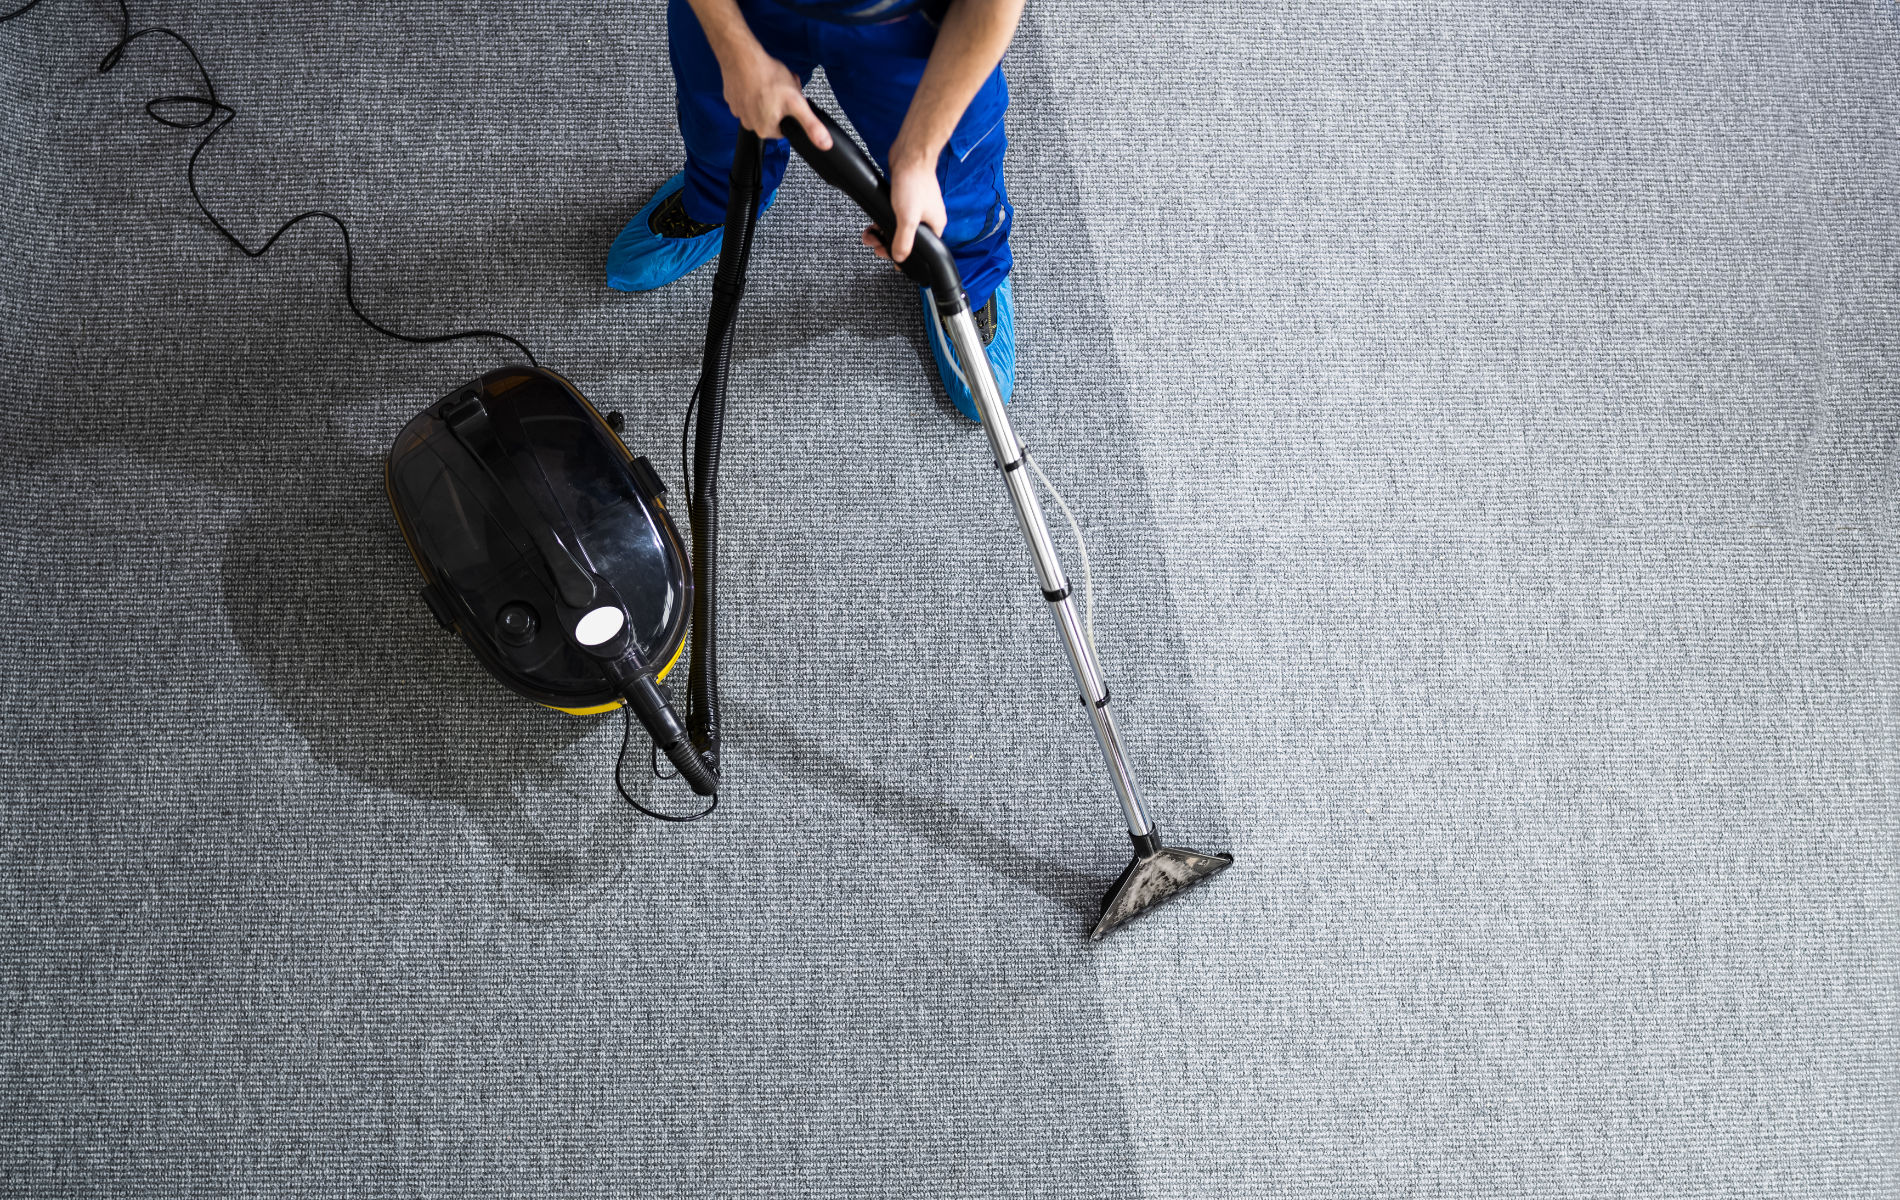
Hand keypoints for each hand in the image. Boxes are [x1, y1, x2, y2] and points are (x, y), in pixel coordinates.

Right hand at [719, 44, 830, 150]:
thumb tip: (824, 143)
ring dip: (768, 96)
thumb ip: (811, 125)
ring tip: (769, 83)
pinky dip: (754, 90)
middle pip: (773, 117)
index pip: (784, 128)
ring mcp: (738, 111)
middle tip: (780, 90)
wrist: (742, 57)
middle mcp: (749, 124)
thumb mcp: (797, 102)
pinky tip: (758, 80)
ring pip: (761, 107)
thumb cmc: (767, 77)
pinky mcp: (732, 99)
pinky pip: (748, 98)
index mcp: (764, 130)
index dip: (791, 113)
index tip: (789, 101)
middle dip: (780, 104)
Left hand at [861, 142, 944, 268]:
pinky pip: (894, 216)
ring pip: (898, 228)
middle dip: (888, 245)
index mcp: (935, 226)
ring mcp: (917, 208)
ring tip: (870, 236)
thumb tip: (899, 257)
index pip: (923, 250)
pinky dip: (883, 221)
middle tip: (876, 246)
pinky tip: (873, 223)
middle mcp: (927, 218)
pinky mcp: (906, 198)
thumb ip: (903, 240)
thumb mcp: (908, 219)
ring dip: (882, 234)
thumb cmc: (915, 182)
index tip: (892, 260)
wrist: (910, 155)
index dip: (906, 257)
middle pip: (908, 240)